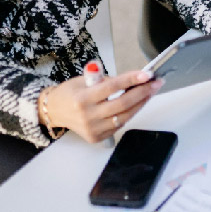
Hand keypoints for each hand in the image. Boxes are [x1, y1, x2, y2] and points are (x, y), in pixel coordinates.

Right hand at [42, 69, 162, 142]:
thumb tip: (131, 77)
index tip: (147, 74)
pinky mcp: (96, 137)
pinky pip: (119, 124)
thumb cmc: (70, 92)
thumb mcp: (83, 79)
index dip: (131, 80)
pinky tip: (138, 103)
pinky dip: (131, 113)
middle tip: (155, 82)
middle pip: (122, 104)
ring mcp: (92, 129)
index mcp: (82, 99)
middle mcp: (87, 116)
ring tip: (151, 91)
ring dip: (141, 103)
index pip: (112, 87)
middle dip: (142, 92)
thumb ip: (104, 79)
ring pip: (124, 116)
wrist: (55, 111)